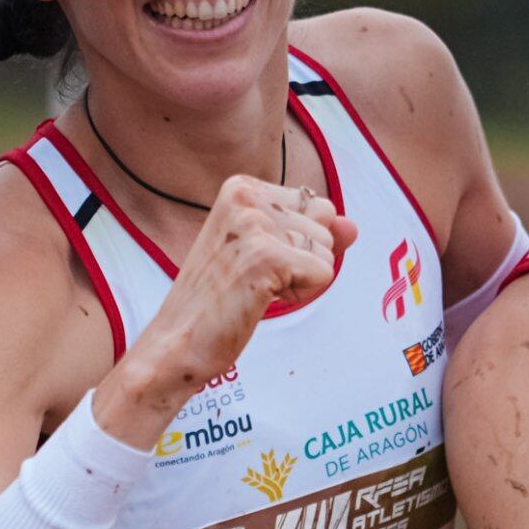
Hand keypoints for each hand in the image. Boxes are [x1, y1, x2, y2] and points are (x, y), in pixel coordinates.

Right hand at [102, 176, 351, 440]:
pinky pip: (324, 274)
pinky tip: (260, 299)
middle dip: (303, 260)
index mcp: (241, 186)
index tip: (252, 261)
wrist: (176, 342)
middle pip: (326, 225)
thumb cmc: (219, 300)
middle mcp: (246, 196)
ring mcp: (254, 224)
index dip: (297, 244)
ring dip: (300, 280)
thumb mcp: (267, 252)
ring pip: (327, 251)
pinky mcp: (266, 256)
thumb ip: (312, 233)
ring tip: (253, 289)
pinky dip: (301, 295)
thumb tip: (352, 226)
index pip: (316, 206)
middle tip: (253, 279)